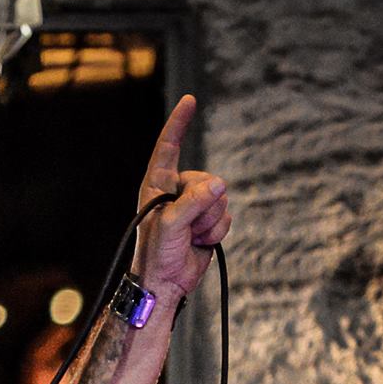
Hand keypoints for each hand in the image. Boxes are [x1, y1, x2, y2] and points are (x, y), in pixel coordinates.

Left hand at [131, 95, 230, 301]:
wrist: (165, 282)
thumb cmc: (157, 253)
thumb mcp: (170, 225)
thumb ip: (193, 202)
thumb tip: (220, 184)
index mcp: (157, 184)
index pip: (169, 147)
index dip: (179, 124)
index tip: (189, 101)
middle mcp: (176, 191)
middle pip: (207, 180)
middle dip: (202, 206)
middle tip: (184, 228)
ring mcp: (194, 205)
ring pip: (220, 199)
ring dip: (208, 222)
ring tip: (189, 238)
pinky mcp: (208, 220)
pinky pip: (225, 216)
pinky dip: (215, 232)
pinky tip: (199, 243)